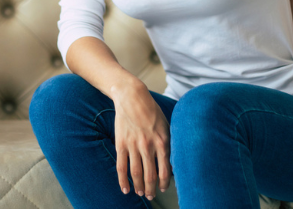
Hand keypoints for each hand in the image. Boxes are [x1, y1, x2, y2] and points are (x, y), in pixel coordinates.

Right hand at [112, 82, 171, 199]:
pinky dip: (122, 181)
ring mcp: (133, 146)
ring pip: (136, 174)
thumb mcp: (166, 124)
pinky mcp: (121, 144)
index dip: (165, 183)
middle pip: (150, 175)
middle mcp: (148, 146)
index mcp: (162, 142)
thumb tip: (171, 159)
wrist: (132, 97)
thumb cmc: (151, 110)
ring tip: (141, 193)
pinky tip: (125, 189)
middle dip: (152, 189)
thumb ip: (169, 141)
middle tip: (152, 196)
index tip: (163, 188)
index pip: (165, 170)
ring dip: (139, 187)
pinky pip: (121, 167)